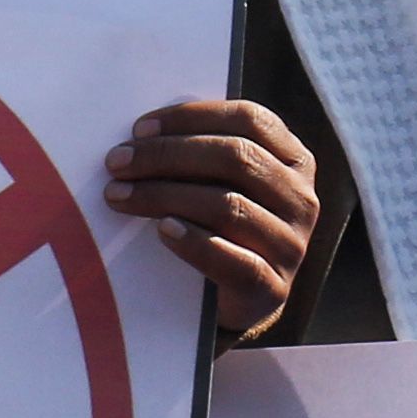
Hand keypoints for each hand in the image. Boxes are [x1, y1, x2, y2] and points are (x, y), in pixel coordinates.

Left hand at [110, 97, 317, 339]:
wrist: (234, 300)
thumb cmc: (215, 227)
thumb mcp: (216, 184)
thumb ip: (198, 154)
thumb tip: (140, 134)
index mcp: (293, 161)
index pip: (250, 119)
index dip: (192, 117)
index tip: (139, 128)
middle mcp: (300, 199)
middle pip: (236, 157)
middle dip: (166, 155)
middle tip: (116, 162)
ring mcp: (291, 244)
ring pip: (228, 205)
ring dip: (164, 195)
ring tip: (118, 196)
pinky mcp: (272, 288)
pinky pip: (234, 260)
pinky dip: (193, 242)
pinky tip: (162, 230)